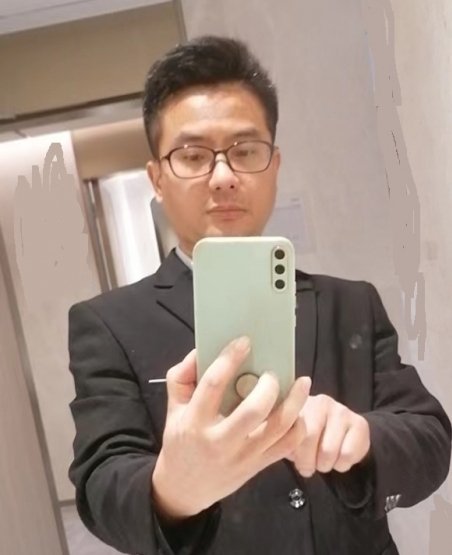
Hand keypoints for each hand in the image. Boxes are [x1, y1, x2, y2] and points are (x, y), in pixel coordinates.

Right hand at [151, 337, 310, 520]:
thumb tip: (202, 350)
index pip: (213, 384)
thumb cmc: (181, 439)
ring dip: (294, 402)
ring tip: (302, 383)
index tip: (244, 342)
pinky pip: (286, 447)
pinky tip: (297, 412)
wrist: (185, 487)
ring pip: (277, 428)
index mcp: (194, 421)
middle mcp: (220, 440)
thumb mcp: (173, 408)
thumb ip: (182, 377)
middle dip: (268, 386)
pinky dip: (297, 427)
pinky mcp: (258, 467)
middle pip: (253, 410)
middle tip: (272, 373)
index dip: (230, 359)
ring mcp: (242, 456)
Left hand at [287, 394, 369, 476]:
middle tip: (309, 464)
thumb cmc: (304, 433)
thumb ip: (282, 437)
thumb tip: (280, 445)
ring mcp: (342, 410)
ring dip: (325, 465)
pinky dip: (342, 464)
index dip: (295, 454)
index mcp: (299, 402)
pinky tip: (338, 457)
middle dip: (309, 462)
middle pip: (310, 441)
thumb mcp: (288, 434)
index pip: (294, 433)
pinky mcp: (360, 423)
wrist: (335, 430)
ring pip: (329, 452)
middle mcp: (322, 402)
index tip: (296, 459)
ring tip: (322, 460)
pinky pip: (349, 454)